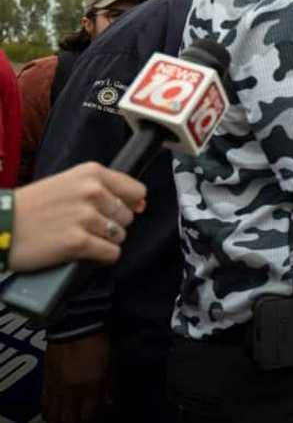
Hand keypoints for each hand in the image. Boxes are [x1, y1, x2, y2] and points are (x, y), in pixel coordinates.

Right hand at [10, 162, 146, 271]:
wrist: (0, 225)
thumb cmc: (32, 206)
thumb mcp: (69, 183)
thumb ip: (104, 189)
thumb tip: (141, 203)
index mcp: (92, 173)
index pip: (136, 191)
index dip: (130, 204)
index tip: (118, 211)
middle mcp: (92, 192)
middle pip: (128, 216)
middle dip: (112, 224)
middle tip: (86, 226)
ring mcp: (85, 218)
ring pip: (120, 235)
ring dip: (104, 241)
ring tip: (81, 237)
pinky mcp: (78, 242)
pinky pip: (111, 253)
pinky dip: (102, 257)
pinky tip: (85, 253)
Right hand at [43, 332, 112, 422]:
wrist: (76, 324)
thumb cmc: (98, 342)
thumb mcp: (110, 364)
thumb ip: (109, 386)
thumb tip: (110, 404)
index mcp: (90, 385)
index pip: (89, 415)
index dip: (93, 420)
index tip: (97, 418)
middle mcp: (72, 390)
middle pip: (68, 420)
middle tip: (81, 419)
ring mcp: (56, 386)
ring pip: (53, 415)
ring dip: (61, 419)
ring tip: (68, 417)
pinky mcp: (45, 380)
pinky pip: (44, 403)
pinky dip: (49, 410)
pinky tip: (56, 410)